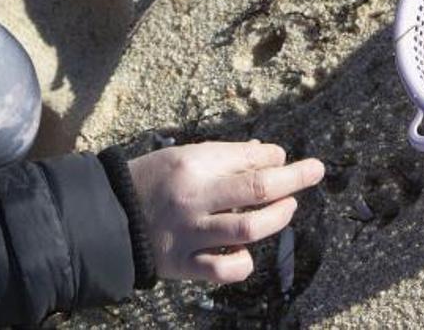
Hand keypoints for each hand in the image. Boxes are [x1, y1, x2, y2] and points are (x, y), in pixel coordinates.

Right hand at [127, 140, 324, 283]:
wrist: (108, 217)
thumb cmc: (151, 180)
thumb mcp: (183, 156)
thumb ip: (226, 157)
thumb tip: (271, 155)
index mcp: (192, 164)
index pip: (248, 158)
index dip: (276, 158)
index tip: (285, 158)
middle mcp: (193, 197)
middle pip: (258, 188)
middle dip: (294, 178)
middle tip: (315, 170)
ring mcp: (189, 233)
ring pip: (249, 228)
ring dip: (277, 217)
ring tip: (288, 207)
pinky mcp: (183, 264)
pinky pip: (225, 269)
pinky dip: (243, 262)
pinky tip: (247, 252)